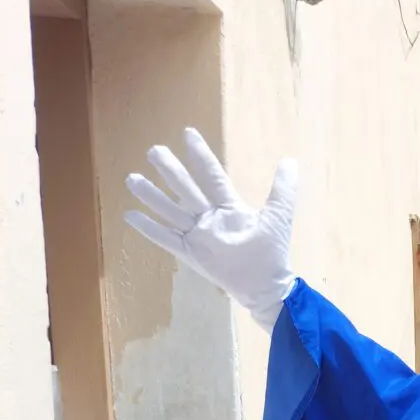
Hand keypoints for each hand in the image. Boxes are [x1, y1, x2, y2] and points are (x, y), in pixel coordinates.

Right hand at [125, 128, 296, 330]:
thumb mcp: (278, 217)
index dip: (201, 156)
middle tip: (154, 149)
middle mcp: (209, 218)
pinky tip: (130, 215)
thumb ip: (283, 190)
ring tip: (132, 178)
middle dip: (171, 171)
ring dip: (152, 196)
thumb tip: (290, 161)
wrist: (267, 286)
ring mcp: (198, 235)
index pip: (212, 176)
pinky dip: (149, 228)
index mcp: (229, 207)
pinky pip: (167, 239)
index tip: (188, 133)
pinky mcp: (191, 254)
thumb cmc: (272, 252)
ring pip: (171, 211)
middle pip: (186, 189)